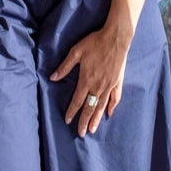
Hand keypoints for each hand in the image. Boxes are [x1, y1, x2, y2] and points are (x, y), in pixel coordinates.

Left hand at [50, 22, 130, 137]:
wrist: (116, 37)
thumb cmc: (95, 42)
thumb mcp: (76, 52)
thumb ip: (65, 66)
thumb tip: (52, 78)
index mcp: (87, 79)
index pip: (77, 100)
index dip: (72, 111)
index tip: (68, 120)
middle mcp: (98, 86)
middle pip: (90, 107)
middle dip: (84, 121)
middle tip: (81, 133)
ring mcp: (109, 85)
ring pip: (102, 106)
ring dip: (97, 118)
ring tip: (92, 130)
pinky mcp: (118, 81)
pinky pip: (115, 97)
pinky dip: (112, 106)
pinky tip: (109, 114)